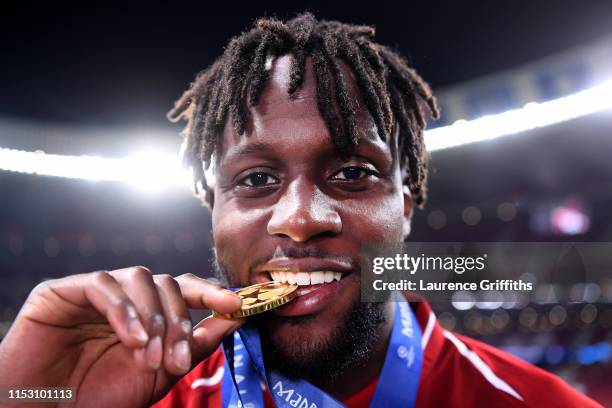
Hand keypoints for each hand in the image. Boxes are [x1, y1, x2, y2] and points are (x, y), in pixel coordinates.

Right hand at [0, 267, 243, 407]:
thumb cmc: (101, 397)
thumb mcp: (160, 373)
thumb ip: (197, 343)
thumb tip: (237, 316)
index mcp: (146, 312)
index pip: (184, 289)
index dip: (211, 294)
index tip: (237, 306)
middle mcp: (124, 297)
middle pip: (167, 282)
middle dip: (179, 320)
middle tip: (178, 360)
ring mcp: (94, 290)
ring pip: (139, 278)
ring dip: (153, 318)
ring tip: (150, 357)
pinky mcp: (61, 290)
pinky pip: (102, 285)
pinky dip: (124, 310)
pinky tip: (132, 339)